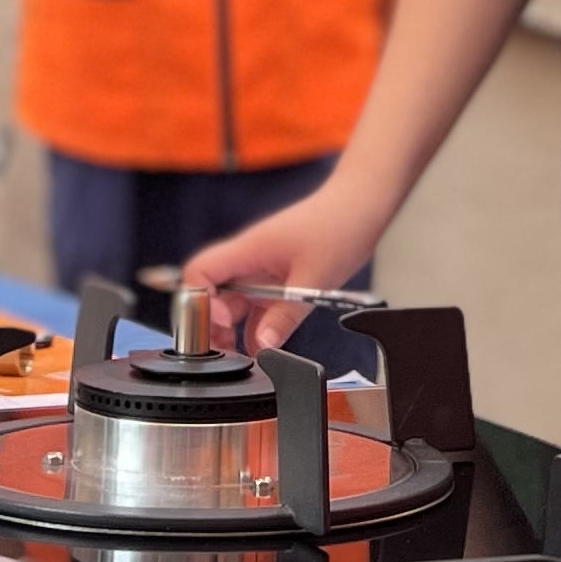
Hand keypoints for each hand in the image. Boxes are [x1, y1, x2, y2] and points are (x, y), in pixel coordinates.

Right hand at [180, 181, 385, 350]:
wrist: (361, 205)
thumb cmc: (339, 226)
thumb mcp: (314, 280)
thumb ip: (285, 315)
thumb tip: (263, 346)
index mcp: (248, 250)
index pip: (199, 273)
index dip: (199, 302)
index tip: (220, 324)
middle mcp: (249, 258)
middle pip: (211, 294)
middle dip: (214, 325)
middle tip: (227, 352)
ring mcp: (262, 267)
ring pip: (234, 302)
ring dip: (235, 329)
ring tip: (244, 356)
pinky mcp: (277, 276)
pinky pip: (258, 304)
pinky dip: (258, 324)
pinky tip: (266, 345)